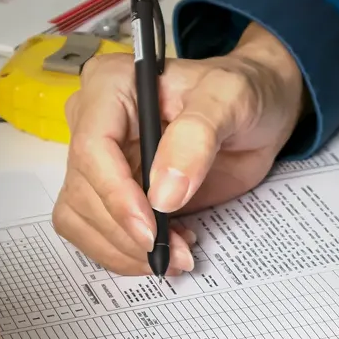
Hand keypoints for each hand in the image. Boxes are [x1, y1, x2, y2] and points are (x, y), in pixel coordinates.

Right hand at [53, 23, 306, 275]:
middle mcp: (93, 121)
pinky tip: (169, 248)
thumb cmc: (242, 93)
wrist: (256, 113)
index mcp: (111, 84)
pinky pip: (97, 232)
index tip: (151, 230)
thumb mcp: (230, 99)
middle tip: (178, 254)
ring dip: (124, 250)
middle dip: (126, 232)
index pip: (92, 147)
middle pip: (82, 191)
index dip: (116, 195)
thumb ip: (197, 138)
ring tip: (178, 254)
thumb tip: (164, 195)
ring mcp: (100, 160)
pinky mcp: (113, 192)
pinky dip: (127, 253)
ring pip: (81, 218)